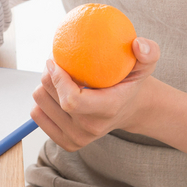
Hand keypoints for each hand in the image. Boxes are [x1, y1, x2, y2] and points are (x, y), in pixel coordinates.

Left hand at [30, 37, 159, 151]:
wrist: (130, 110)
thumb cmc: (133, 82)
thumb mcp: (145, 65)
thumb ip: (149, 52)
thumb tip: (137, 44)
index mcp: (108, 109)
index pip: (71, 100)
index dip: (56, 78)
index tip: (55, 60)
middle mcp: (90, 128)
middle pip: (49, 96)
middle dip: (48, 74)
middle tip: (58, 61)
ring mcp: (78, 138)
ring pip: (39, 103)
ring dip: (45, 86)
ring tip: (61, 77)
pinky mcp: (67, 142)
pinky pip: (37, 115)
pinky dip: (44, 100)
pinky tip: (57, 92)